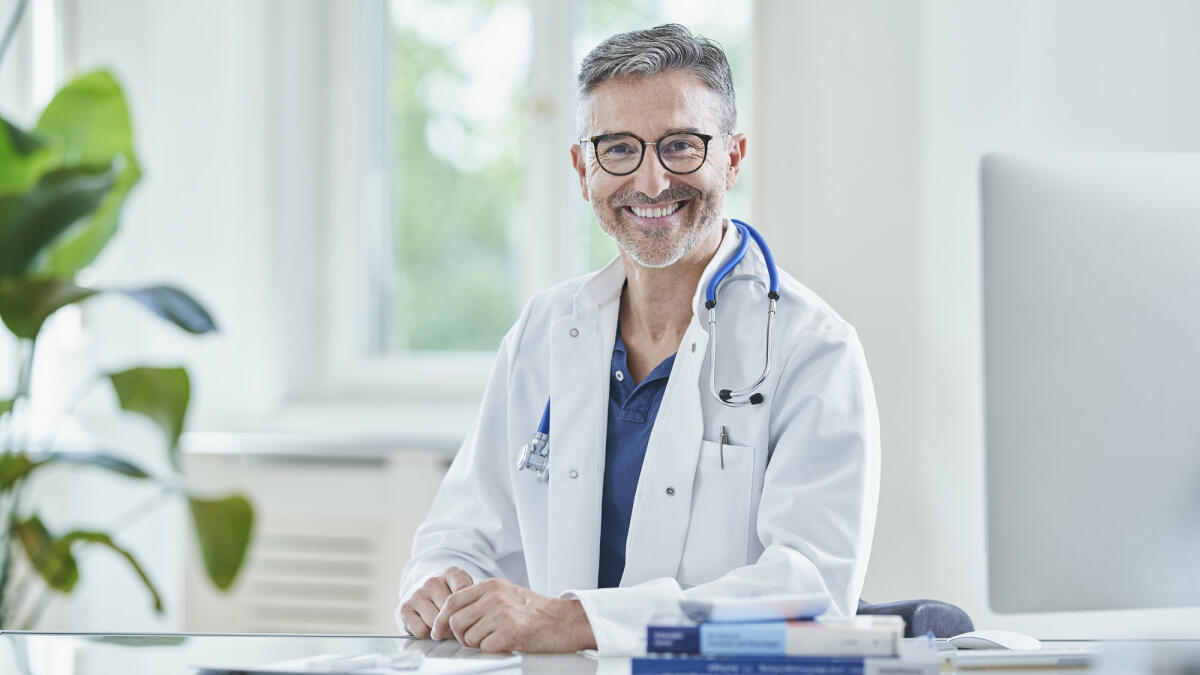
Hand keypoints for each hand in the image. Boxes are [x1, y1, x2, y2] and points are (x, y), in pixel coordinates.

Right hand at [399, 566, 473, 638]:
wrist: (429, 598)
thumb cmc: (452, 599)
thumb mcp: (468, 594)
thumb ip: (471, 599)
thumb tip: (469, 616)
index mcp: (451, 574)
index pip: (463, 589)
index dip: (467, 607)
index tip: (469, 614)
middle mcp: (432, 581)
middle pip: (448, 610)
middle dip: (455, 623)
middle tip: (458, 628)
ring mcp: (417, 594)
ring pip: (434, 621)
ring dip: (442, 631)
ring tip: (445, 628)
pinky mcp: (405, 608)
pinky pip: (421, 630)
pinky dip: (428, 634)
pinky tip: (431, 628)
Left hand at [431, 578, 596, 652]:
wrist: (565, 621)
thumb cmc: (536, 611)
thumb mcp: (507, 595)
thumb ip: (481, 601)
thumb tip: (452, 617)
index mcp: (491, 585)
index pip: (452, 601)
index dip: (441, 619)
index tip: (437, 631)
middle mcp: (495, 597)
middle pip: (456, 621)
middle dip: (460, 636)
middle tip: (475, 639)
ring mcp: (502, 614)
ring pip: (468, 637)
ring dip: (479, 644)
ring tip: (497, 639)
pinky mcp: (510, 632)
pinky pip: (485, 647)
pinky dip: (492, 649)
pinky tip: (506, 642)